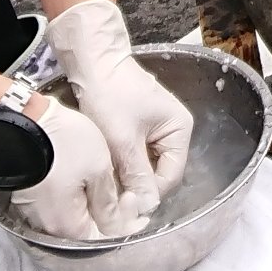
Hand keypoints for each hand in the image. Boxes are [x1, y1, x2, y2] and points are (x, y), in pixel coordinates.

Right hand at [13, 96, 146, 240]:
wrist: (25, 119)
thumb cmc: (61, 141)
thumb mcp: (97, 169)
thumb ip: (108, 204)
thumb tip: (120, 226)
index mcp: (67, 225)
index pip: (103, 239)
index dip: (125, 224)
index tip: (137, 206)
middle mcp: (47, 226)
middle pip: (87, 231)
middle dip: (110, 214)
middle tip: (125, 193)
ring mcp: (34, 212)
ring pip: (73, 217)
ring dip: (92, 205)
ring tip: (105, 183)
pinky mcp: (29, 196)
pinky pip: (57, 206)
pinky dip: (74, 197)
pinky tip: (84, 179)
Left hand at [47, 0, 192, 216]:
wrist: (92, 62)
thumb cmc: (111, 94)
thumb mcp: (123, 140)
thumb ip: (137, 175)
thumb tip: (146, 208)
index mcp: (179, 129)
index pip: (170, 176)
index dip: (148, 193)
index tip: (123, 205)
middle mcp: (173, 130)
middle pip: (159, 172)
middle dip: (136, 184)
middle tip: (110, 195)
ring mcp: (156, 129)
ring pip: (145, 165)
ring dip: (126, 174)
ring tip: (105, 179)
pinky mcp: (139, 127)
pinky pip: (135, 155)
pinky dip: (121, 163)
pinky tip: (105, 166)